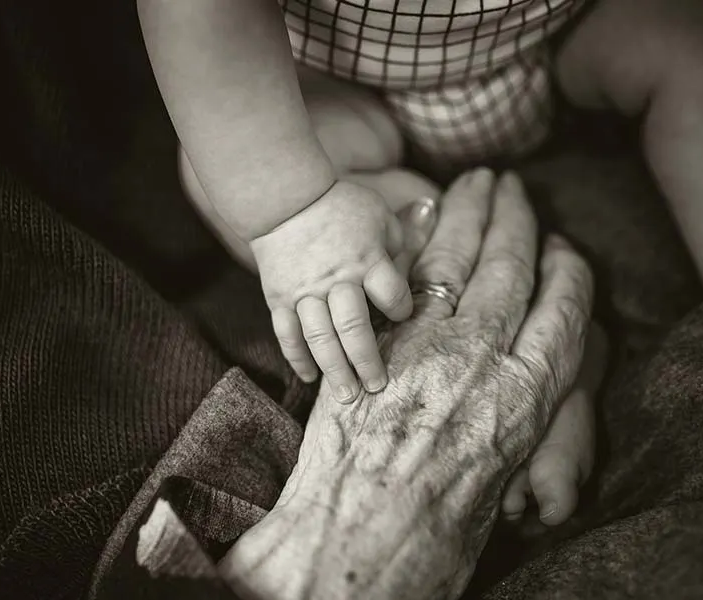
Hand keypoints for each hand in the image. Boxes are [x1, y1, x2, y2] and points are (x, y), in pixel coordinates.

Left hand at [221, 168, 595, 599]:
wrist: (354, 549)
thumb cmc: (435, 543)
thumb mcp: (501, 488)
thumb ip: (512, 431)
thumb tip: (511, 408)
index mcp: (527, 400)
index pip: (564, 313)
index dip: (567, 273)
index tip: (566, 250)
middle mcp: (482, 360)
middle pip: (510, 269)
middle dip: (515, 219)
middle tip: (514, 185)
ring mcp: (423, 345)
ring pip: (455, 260)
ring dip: (467, 212)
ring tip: (476, 181)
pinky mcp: (373, 343)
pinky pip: (400, 278)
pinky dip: (412, 241)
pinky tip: (421, 216)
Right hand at [251, 180, 410, 401]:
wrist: (285, 198)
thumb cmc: (341, 206)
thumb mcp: (381, 216)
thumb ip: (404, 243)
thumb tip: (423, 264)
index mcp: (366, 260)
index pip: (392, 296)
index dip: (401, 310)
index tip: (402, 316)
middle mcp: (336, 280)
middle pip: (353, 327)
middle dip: (367, 361)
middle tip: (377, 387)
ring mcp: (305, 292)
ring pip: (319, 337)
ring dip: (334, 369)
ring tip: (347, 396)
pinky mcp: (279, 298)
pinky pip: (288, 334)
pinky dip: (297, 358)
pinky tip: (310, 378)